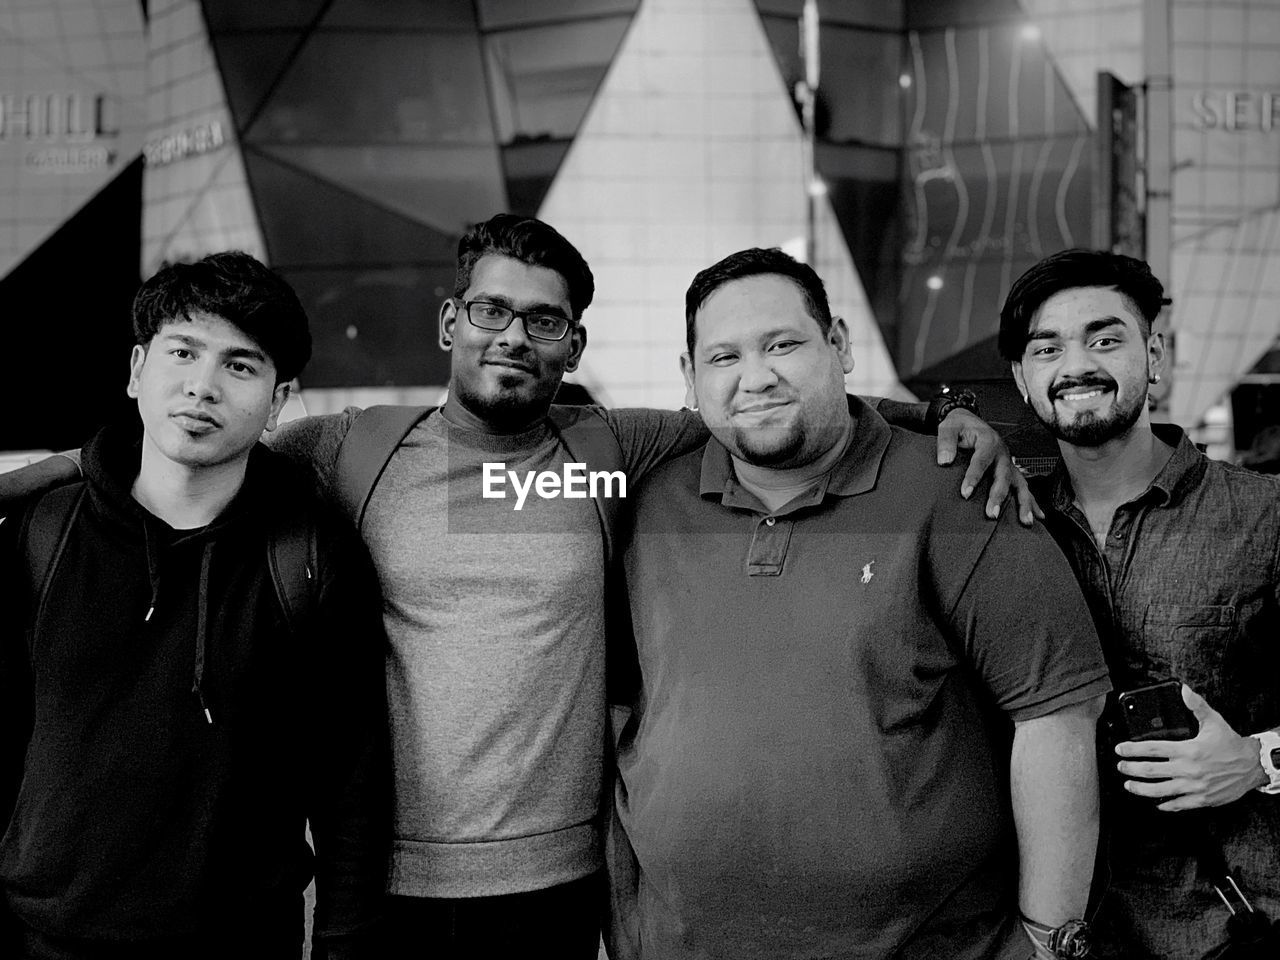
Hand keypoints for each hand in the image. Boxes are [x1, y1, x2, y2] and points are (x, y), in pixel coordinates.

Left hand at [936, 408, 1041, 525]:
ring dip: (1024, 502)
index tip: (965, 493)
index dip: (974, 477)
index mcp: (988, 441)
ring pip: (1020, 483)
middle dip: (999, 495)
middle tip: (991, 514)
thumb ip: (946, 441)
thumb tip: (944, 461)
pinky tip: (1038, 516)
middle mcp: (1002, 454)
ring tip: (1025, 521)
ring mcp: (1009, 463)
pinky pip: (1023, 487)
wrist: (970, 422)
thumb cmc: (960, 426)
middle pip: (1004, 476)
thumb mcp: (948, 426)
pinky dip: (1032, 502)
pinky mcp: (1010, 471)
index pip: (981, 461)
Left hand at [1115, 685, 1266, 810]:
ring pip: (1161, 790)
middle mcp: (1189, 769)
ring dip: (1141, 789)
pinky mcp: (1203, 799)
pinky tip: (1156, 803)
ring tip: (1129, 785)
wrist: (1253, 766)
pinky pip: (1180, 805)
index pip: (1153, 749)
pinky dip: (1166, 805)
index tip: (1120, 749)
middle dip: (1131, 769)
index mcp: (1188, 750)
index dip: (1133, 749)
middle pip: (1152, 771)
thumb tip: (1184, 690)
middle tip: (1120, 767)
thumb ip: (1196, 706)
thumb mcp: (1214, 721)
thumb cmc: (1231, 745)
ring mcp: (1195, 786)